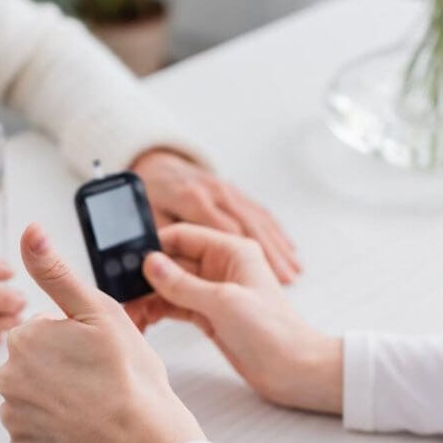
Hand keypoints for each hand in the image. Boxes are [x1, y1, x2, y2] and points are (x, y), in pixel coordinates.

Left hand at [0, 224, 204, 442]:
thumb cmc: (129, 375)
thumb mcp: (98, 311)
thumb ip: (56, 272)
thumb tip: (29, 231)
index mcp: (24, 338)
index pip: (40, 329)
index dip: (71, 337)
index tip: (95, 353)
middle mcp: (7, 376)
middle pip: (31, 363)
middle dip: (56, 367)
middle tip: (96, 379)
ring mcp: (13, 416)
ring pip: (30, 397)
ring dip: (52, 400)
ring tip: (90, 405)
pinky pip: (31, 433)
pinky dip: (51, 431)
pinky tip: (79, 428)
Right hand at [126, 224, 342, 414]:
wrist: (294, 371)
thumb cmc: (273, 333)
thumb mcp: (223, 303)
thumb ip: (183, 283)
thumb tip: (150, 264)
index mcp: (231, 251)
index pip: (183, 236)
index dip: (154, 246)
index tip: (126, 260)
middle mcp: (221, 267)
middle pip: (173, 262)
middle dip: (146, 277)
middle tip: (122, 293)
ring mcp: (214, 291)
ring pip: (170, 286)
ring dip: (148, 297)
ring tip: (130, 313)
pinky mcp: (209, 315)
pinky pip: (176, 305)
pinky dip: (158, 311)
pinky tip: (144, 320)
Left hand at [131, 149, 300, 283]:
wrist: (157, 163)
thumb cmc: (151, 193)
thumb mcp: (148, 214)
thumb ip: (157, 237)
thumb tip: (160, 265)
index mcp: (192, 198)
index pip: (223, 229)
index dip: (243, 255)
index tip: (259, 276)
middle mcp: (216, 192)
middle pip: (248, 225)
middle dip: (270, 252)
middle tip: (288, 279)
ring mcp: (228, 191)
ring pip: (258, 220)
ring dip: (278, 246)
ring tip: (295, 271)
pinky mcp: (235, 193)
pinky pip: (259, 213)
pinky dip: (276, 233)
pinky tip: (289, 250)